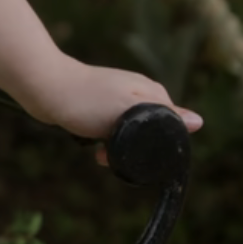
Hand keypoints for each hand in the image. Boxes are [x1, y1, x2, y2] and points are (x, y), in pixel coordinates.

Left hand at [20, 56, 202, 161]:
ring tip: (99, 152)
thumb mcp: (127, 110)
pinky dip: (102, 141)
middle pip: (150, 131)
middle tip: (111, 154)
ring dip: (116, 148)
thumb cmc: (86, 99)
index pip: (172, 124)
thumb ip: (162, 116)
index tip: (141, 156)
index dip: (161, 144)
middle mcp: (138, 93)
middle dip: (136, 148)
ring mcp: (117, 99)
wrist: (43, 87)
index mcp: (151, 91)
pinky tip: (91, 145)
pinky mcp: (99, 107)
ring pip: (129, 134)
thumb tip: (199, 122)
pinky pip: (110, 132)